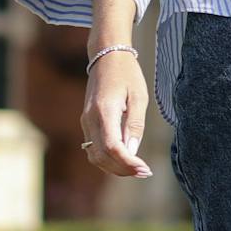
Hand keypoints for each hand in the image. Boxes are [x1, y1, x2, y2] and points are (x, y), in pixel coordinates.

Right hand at [79, 50, 151, 177]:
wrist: (106, 58)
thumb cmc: (127, 75)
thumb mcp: (138, 97)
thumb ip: (134, 124)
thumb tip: (132, 151)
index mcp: (103, 111)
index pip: (112, 147)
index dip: (128, 162)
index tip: (145, 169)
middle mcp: (89, 119)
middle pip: (101, 156)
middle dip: (123, 169)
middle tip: (145, 172)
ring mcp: (85, 122)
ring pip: (95, 156)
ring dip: (115, 167)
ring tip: (137, 169)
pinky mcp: (87, 124)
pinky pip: (94, 149)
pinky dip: (108, 159)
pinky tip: (126, 160)